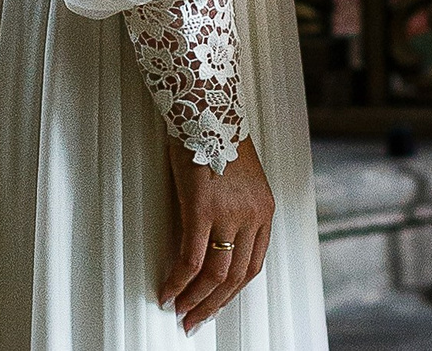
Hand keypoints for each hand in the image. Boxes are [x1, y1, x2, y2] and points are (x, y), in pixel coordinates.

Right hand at [158, 137, 272, 332]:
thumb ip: (236, 210)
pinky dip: (177, 281)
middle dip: (213, 304)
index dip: (232, 291)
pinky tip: (166, 291)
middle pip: (236, 276)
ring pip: (215, 274)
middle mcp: (252, 216)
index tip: (215, 304)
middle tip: (194, 320)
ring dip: (195, 299)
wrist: (208, 112)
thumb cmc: (218, 140)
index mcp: (264, 211)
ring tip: (179, 311)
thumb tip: (214, 243)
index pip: (253, 265)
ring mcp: (229, 214)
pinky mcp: (202, 210)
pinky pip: (191, 259)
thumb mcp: (241, 179)